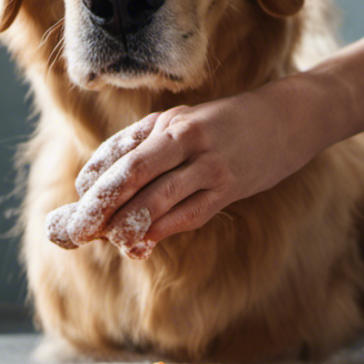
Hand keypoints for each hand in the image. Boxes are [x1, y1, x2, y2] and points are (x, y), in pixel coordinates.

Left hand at [45, 76, 327, 258]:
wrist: (287, 119)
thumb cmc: (225, 124)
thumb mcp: (184, 121)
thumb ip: (146, 146)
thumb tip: (104, 183)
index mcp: (169, 122)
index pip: (121, 153)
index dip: (95, 180)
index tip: (78, 202)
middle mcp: (186, 139)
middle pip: (133, 174)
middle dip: (101, 205)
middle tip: (77, 230)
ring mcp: (210, 165)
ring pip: (159, 198)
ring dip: (128, 223)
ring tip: (108, 240)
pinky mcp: (229, 187)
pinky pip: (189, 214)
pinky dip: (162, 230)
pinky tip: (142, 243)